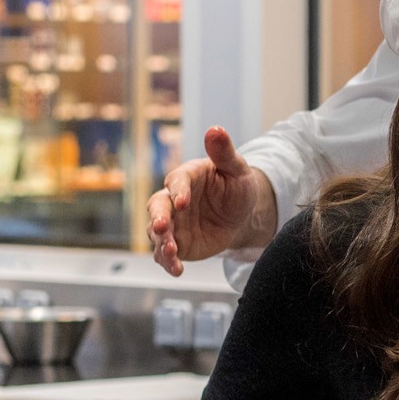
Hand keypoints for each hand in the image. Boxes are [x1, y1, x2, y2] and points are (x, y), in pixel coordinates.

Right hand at [147, 126, 277, 274]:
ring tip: (172, 253)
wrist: (241, 215)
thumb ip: (224, 152)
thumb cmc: (236, 186)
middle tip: (163, 228)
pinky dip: (168, 262)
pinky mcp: (177, 243)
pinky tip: (177, 270)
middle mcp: (173, 200)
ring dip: (161, 243)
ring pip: (157, 233)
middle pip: (158, 207)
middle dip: (159, 217)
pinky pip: (166, 254)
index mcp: (186, 177)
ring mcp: (173, 223)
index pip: (177, 182)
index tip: (183, 202)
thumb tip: (215, 129)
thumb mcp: (236, 169)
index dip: (179, 191)